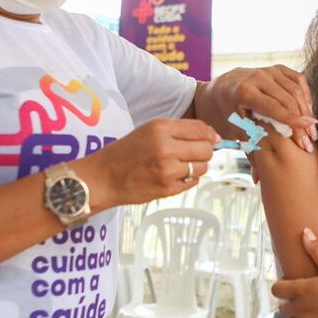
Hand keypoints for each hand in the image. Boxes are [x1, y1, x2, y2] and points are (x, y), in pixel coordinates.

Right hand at [90, 119, 218, 205]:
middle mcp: (166, 148)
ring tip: (180, 165)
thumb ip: (179, 131)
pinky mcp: (168, 189)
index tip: (212, 139)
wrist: (104, 177)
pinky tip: (173, 176)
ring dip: (197, 167)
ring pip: (202, 167)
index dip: (211, 135)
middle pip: (206, 149)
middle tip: (193, 154)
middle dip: (205, 152)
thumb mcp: (149, 130)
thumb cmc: (126, 153)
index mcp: (161, 128)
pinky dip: (188, 179)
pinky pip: (193, 182)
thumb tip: (212, 137)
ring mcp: (168, 170)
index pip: (201, 129)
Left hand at [210, 65, 317, 150]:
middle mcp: (256, 77)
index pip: (272, 106)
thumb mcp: (237, 131)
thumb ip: (250, 151)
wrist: (225, 88)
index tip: (307, 129)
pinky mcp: (277, 68)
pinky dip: (306, 95)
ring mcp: (268, 70)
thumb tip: (258, 179)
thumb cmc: (231, 113)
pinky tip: (308, 111)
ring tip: (312, 129)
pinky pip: (298, 79)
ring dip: (306, 109)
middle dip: (301, 119)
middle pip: (287, 98)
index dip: (291, 118)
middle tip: (311, 139)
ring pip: (295, 88)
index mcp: (243, 91)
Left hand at [271, 228, 317, 317]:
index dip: (282, 287)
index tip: (291, 286)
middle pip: (283, 308)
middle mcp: (298, 309)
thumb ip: (316, 250)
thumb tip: (305, 231)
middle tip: (305, 300)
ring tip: (310, 316)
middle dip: (291, 304)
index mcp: (299, 290)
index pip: (276, 290)